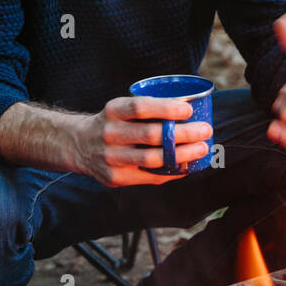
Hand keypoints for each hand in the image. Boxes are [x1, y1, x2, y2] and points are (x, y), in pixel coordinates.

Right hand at [81, 95, 212, 187]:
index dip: (166, 108)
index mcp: (113, 110)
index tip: (189, 110)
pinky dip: (172, 171)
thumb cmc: (113, 123)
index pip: (141, 107)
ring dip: (182, 154)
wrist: (79, 145)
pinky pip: (149, 176)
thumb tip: (191, 113)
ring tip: (202, 149)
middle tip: (206, 130)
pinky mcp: (116, 177)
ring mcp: (111, 157)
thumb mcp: (121, 109)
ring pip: (152, 158)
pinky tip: (187, 166)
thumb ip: (147, 111)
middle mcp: (110, 133)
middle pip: (151, 135)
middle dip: (183, 133)